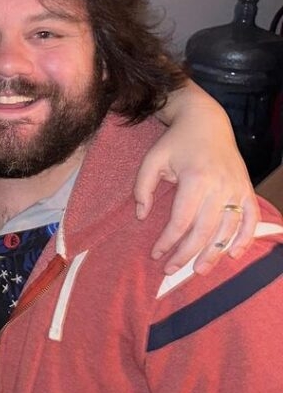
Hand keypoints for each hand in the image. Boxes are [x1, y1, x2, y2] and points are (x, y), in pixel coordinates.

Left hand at [135, 109, 257, 274]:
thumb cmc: (176, 142)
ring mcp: (237, 188)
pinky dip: (244, 238)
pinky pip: (250, 219)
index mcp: (195, 179)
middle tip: (171, 271)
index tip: (155, 254)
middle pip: (204, 230)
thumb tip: (142, 216)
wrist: (207, 121)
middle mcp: (220, 186)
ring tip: (199, 271)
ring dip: (213, 254)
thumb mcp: (151, 160)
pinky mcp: (246, 189)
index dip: (168, 241)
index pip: (181, 220)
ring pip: (227, 230)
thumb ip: (142, 188)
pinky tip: (232, 255)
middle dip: (186, 254)